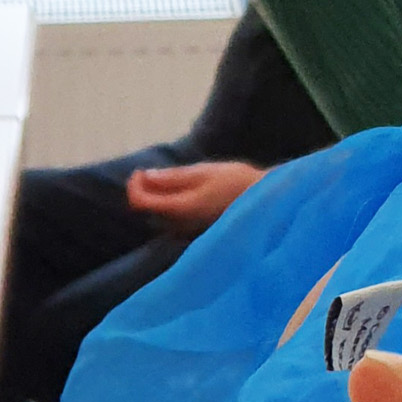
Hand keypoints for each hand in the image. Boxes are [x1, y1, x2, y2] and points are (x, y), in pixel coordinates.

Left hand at [126, 159, 267, 231]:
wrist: (267, 202)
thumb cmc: (238, 182)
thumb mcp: (205, 172)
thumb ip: (174, 176)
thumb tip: (146, 177)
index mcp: (181, 207)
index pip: (140, 202)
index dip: (134, 186)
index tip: (140, 171)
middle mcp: (181, 223)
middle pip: (148, 210)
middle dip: (145, 190)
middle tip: (154, 172)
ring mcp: (190, 229)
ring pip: (160, 215)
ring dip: (158, 198)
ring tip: (171, 181)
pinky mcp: (198, 229)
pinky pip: (174, 219)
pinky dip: (170, 204)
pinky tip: (185, 192)